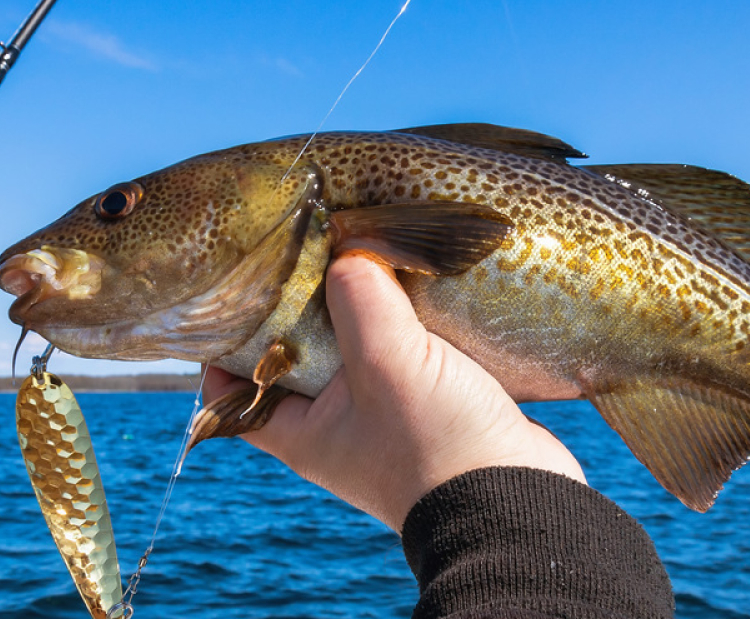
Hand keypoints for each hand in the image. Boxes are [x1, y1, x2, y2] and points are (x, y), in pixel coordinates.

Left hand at [201, 254, 584, 531]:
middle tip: (308, 246)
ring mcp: (386, 416)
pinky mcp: (431, 404)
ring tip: (363, 247)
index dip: (227, 342)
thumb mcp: (386, 361)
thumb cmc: (438, 445)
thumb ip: (359, 299)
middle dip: (305, 302)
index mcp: (304, 431)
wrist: (522, 503)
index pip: (235, 388)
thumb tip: (347, 251)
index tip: (233, 289)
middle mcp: (337, 425)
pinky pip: (407, 351)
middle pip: (300, 352)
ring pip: (358, 345)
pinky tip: (417, 278)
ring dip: (364, 304)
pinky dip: (408, 318)